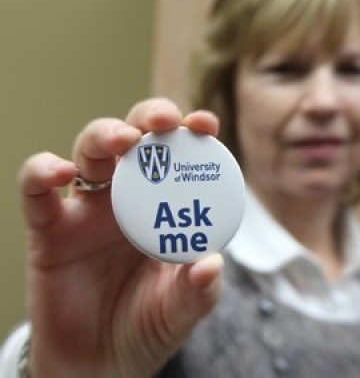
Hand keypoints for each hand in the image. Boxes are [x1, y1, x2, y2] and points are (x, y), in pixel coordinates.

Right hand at [19, 98, 221, 377]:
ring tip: (123, 140)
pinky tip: (59, 172)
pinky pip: (37, 190)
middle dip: (149, 118)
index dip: (191, 133)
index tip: (206, 123)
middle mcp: (128, 199)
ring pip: (89, 151)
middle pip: (134, 138)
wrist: (102, 364)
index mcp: (166, 208)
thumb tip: (212, 262)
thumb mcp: (183, 309)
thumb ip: (200, 288)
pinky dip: (42, 171)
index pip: (180, 158)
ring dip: (104, 134)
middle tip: (165, 121)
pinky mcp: (49, 229)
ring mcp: (88, 210)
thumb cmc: (149, 326)